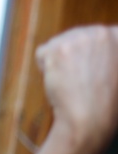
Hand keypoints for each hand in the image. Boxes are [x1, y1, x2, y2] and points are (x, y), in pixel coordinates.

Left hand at [36, 25, 117, 153]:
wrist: (89, 120)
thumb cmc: (107, 105)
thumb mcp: (117, 75)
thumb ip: (112, 57)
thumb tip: (100, 58)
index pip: (103, 36)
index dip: (93, 54)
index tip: (92, 71)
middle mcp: (101, 33)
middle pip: (78, 38)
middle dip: (77, 57)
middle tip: (83, 80)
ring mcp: (78, 38)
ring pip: (59, 45)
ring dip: (61, 62)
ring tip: (74, 82)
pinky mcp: (57, 48)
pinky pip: (43, 53)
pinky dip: (46, 68)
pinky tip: (60, 82)